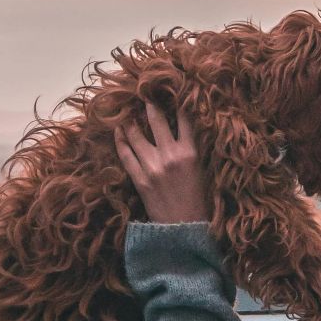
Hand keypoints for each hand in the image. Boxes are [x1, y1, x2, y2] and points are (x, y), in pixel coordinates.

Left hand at [114, 102, 210, 224]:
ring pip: (136, 134)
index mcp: (190, 153)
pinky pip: (125, 154)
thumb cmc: (197, 201)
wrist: (184, 230)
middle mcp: (170, 156)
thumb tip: (183, 127)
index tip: (170, 90)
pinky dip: (120, 140)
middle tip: (143, 92)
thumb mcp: (202, 171)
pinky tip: (118, 130)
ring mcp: (152, 167)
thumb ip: (192, 149)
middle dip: (149, 103)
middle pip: (156, 120)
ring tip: (126, 110)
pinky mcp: (139, 179)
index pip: (184, 118)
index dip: (177, 102)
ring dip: (130, 119)